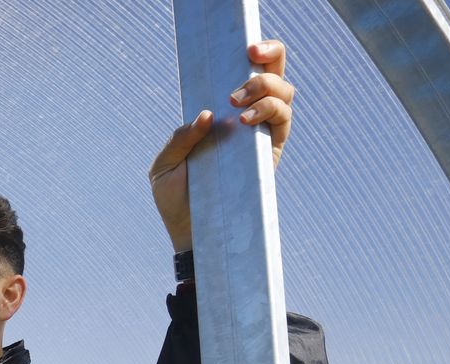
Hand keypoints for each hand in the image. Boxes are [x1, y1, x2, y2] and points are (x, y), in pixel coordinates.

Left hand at [151, 40, 294, 251]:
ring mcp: (261, 137)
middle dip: (270, 56)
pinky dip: (270, 113)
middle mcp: (247, 121)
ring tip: (238, 104)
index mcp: (220, 116)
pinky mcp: (270, 156)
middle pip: (274, 75)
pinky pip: (284, 124)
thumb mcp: (164, 166)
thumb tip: (207, 115)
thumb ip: (180, 139)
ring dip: (266, 88)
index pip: (244, 74)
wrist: (191, 234)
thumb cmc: (176, 199)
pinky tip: (247, 121)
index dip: (253, 53)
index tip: (244, 44)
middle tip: (250, 56)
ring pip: (284, 95)